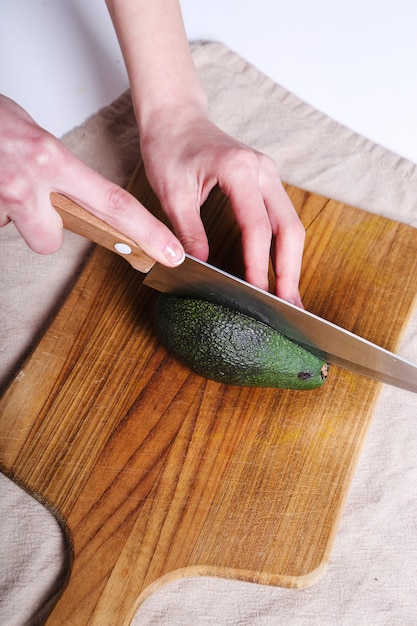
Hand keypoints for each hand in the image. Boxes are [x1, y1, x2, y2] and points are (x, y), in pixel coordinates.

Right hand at [0, 95, 183, 265]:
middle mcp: (28, 182)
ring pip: (20, 232)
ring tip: (4, 184)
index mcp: (52, 160)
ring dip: (16, 217)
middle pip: (53, 239)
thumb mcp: (36, 136)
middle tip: (36, 204)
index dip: (146, 233)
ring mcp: (1, 198)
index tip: (170, 253)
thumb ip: (60, 170)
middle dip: (50, 231)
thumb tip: (75, 199)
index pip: (114, 205)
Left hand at [139, 106, 304, 304]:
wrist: (175, 117)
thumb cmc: (169, 148)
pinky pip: (282, 217)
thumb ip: (188, 232)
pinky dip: (283, 246)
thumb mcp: (172, 193)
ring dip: (291, 261)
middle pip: (289, 227)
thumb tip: (202, 268)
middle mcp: (263, 170)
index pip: (257, 227)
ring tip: (288, 296)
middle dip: (290, 270)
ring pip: (291, 224)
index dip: (259, 265)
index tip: (257, 294)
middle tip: (288, 306)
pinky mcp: (265, 181)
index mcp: (240, 169)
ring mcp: (268, 174)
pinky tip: (279, 270)